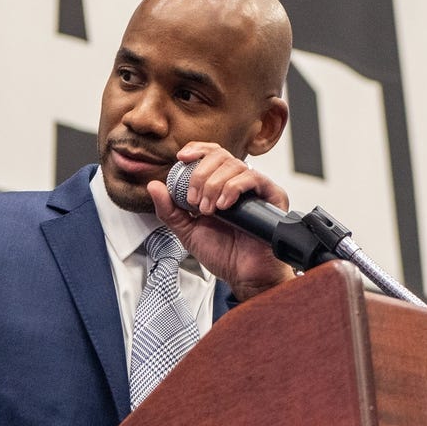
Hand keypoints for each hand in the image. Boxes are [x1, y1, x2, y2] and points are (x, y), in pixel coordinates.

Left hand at [147, 142, 295, 301]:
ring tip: (209, 211)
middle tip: (195, 202)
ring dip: (214, 185)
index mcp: (220, 186)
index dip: (197, 150)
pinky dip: (233, 188)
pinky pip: (253, 178)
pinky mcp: (273, 196)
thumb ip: (169, 210)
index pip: (211, 154)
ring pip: (235, 165)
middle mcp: (239, 183)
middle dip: (200, 175)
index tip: (181, 158)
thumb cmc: (223, 255)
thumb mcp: (187, 231)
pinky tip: (223, 206)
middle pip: (220, 155)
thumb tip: (153, 186)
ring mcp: (256, 189)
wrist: (243, 275)